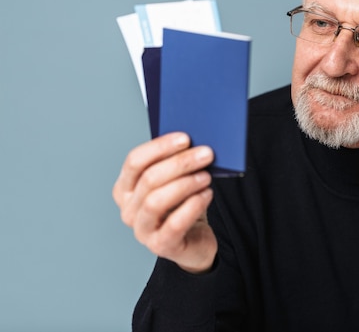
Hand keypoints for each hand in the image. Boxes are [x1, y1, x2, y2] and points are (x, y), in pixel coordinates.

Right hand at [112, 132, 216, 272]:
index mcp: (125, 188)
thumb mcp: (175, 182)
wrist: (194, 241)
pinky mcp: (160, 246)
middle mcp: (128, 210)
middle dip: (180, 163)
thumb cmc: (182, 205)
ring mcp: (142, 230)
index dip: (160, 147)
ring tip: (206, 176)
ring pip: (157, 201)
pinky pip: (174, 224)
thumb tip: (194, 142)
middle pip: (149, 179)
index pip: (135, 161)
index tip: (185, 138)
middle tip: (206, 153)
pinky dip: (193, 205)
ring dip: (185, 184)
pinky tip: (207, 194)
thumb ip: (176, 163)